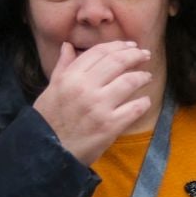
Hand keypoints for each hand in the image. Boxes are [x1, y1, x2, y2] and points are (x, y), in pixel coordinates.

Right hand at [30, 40, 155, 164]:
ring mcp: (98, 107)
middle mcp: (84, 89)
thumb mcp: (51, 89)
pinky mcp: (110, 125)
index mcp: (69, 78)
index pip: (99, 52)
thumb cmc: (50, 119)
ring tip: (147, 76)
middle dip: (136, 55)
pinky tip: (144, 101)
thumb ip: (63, 67)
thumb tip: (68, 46)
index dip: (118, 46)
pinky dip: (144, 102)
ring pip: (130, 81)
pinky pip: (136, 107)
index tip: (130, 45)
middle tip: (145, 55)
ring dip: (143, 76)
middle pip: (117, 62)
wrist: (48, 151)